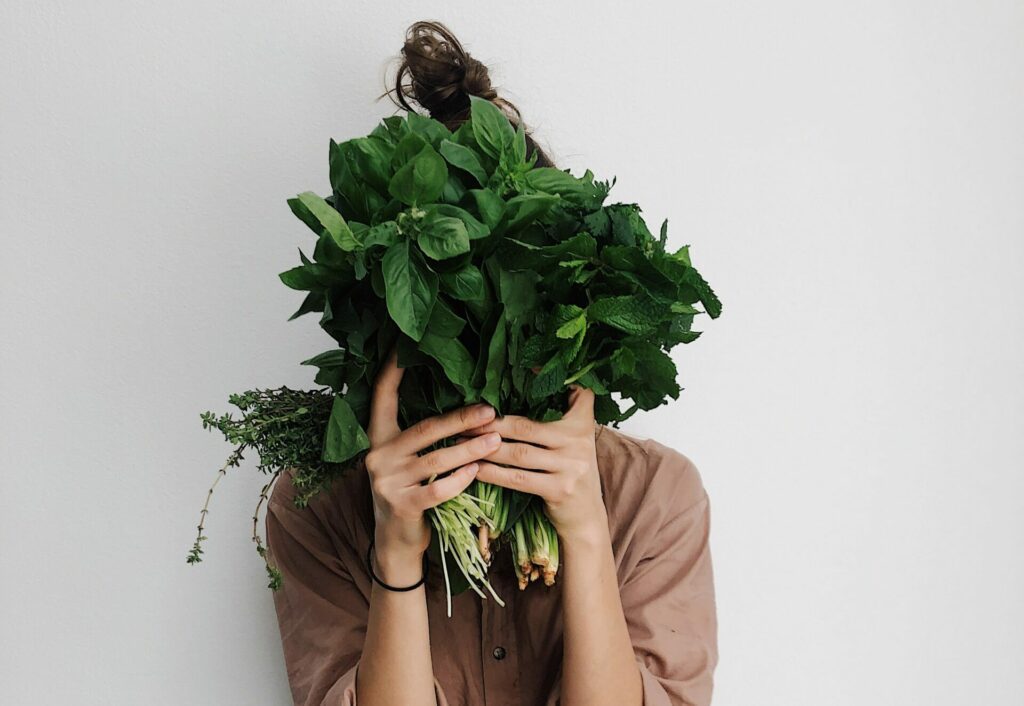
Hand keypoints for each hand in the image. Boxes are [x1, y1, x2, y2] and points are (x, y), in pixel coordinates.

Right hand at [365, 348, 501, 578]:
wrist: (395, 542)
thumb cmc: (410, 491)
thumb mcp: (407, 460)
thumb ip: (422, 437)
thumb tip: (464, 407)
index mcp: (378, 438)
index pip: (381, 397)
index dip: (392, 371)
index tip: (404, 347)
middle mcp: (378, 456)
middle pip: (425, 429)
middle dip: (461, 419)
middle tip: (490, 410)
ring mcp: (387, 482)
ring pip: (437, 460)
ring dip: (470, 450)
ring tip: (496, 441)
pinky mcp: (401, 506)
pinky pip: (438, 489)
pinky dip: (460, 479)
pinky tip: (478, 471)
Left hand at [462, 385, 605, 541]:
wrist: (586, 517)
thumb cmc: (570, 471)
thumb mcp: (575, 439)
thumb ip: (559, 414)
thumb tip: (525, 380)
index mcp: (582, 422)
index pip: (572, 393)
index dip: (546, 380)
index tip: (521, 368)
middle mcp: (579, 441)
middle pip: (526, 426)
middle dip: (492, 423)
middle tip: (465, 419)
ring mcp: (571, 466)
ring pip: (519, 453)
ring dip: (486, 447)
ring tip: (462, 442)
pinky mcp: (559, 489)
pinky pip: (518, 479)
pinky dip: (493, 473)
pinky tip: (475, 467)